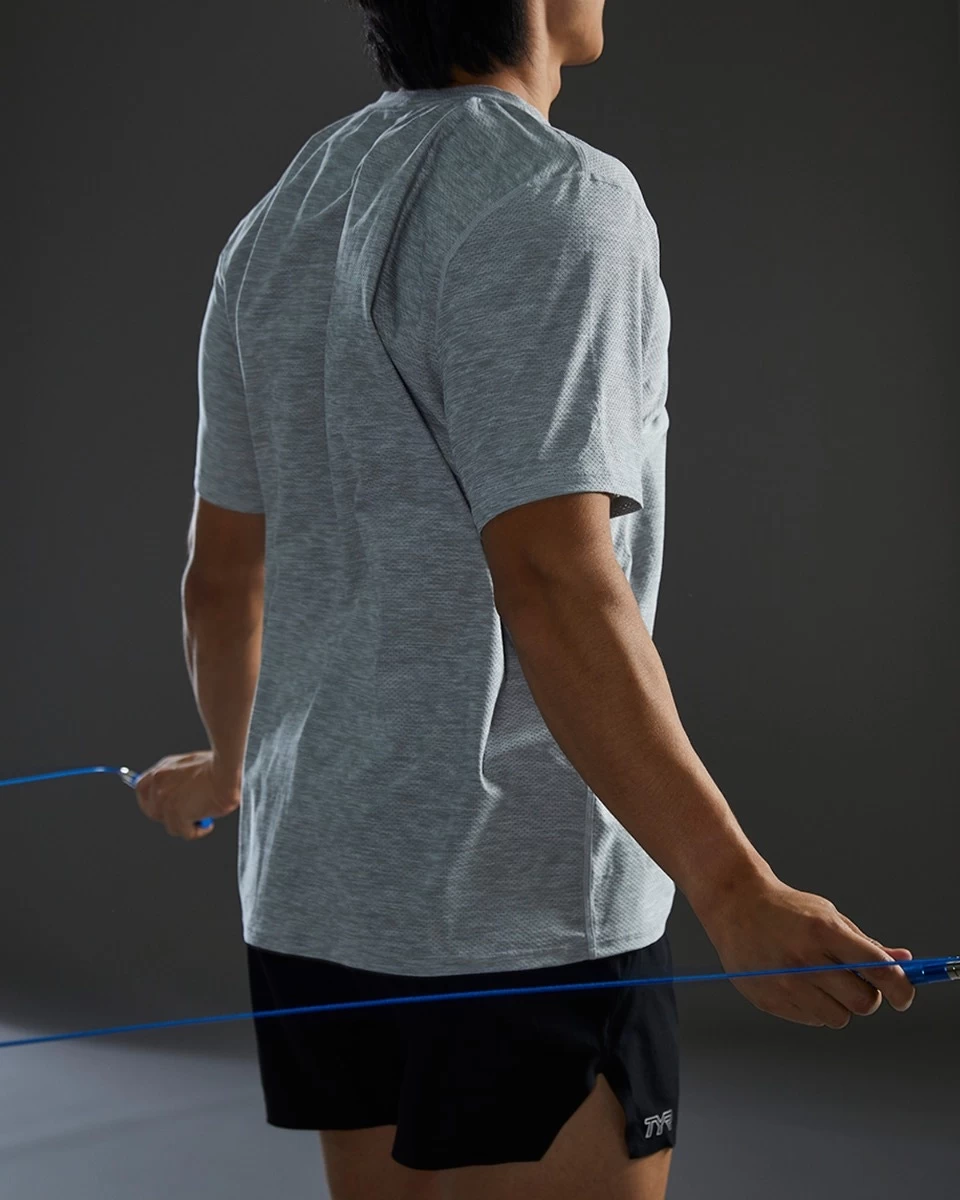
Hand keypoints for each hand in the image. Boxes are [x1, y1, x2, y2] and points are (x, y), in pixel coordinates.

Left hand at [135, 750, 239, 839]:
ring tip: (203, 817)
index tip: (161, 807)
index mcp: (159, 773)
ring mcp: (166, 802)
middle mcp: (158, 788)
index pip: (141, 790)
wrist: (225, 769)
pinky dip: (199, 831)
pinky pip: (186, 833)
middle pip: (153, 812)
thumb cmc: (215, 765)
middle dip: (169, 816)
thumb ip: (174, 778)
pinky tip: (208, 824)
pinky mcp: (178, 815)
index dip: (150, 800)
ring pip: (171, 826)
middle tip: (187, 815)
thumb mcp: (187, 765)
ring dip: (187, 824)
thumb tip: (176, 793)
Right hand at [698, 874, 915, 1026]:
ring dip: (839, 1004)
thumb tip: (904, 962)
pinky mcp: (768, 1000)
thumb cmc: (785, 908)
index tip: (903, 995)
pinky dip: (812, 1007)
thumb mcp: (829, 915)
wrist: (733, 903)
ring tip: (820, 980)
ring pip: (838, 1018)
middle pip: (863, 1003)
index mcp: (824, 931)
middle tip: (855, 982)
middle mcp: (804, 959)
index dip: (901, 987)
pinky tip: (796, 982)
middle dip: (867, 996)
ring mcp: (784, 983)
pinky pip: (810, 1020)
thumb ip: (865, 944)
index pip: (879, 970)